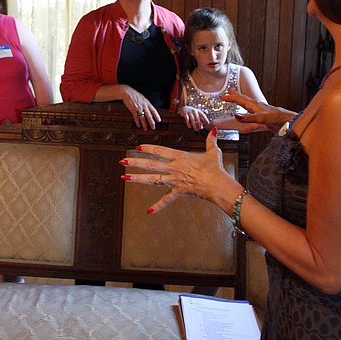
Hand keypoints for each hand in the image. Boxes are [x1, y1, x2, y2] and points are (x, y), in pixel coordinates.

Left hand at [120, 128, 234, 213]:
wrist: (218, 185)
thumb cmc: (215, 169)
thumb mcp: (213, 152)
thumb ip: (210, 140)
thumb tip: (213, 129)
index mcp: (180, 157)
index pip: (160, 151)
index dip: (148, 148)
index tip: (137, 147)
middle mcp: (174, 168)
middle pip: (151, 164)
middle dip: (135, 162)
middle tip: (122, 161)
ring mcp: (175, 180)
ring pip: (153, 179)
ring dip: (138, 178)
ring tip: (124, 177)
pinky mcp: (179, 192)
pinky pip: (167, 200)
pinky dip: (158, 206)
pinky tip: (149, 211)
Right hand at [121, 85, 160, 129]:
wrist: (127, 93)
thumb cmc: (134, 95)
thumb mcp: (142, 98)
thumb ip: (145, 103)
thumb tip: (148, 108)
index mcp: (147, 103)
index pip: (154, 110)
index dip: (157, 116)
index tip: (159, 121)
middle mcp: (144, 106)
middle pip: (149, 116)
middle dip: (152, 123)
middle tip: (153, 128)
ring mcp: (139, 108)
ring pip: (143, 118)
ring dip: (145, 125)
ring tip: (146, 129)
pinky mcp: (133, 110)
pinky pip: (136, 118)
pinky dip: (137, 122)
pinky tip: (139, 125)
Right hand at [179, 105, 209, 130]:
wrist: (183, 108)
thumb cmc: (192, 112)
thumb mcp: (196, 113)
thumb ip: (200, 118)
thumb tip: (202, 126)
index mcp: (198, 111)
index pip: (202, 115)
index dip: (205, 119)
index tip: (207, 123)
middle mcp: (194, 111)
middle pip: (198, 118)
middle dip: (199, 124)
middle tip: (200, 128)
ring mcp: (189, 112)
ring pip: (193, 119)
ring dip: (194, 125)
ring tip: (195, 129)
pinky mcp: (185, 113)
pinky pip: (187, 119)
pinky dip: (188, 123)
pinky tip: (190, 127)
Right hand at [221, 89, 294, 132]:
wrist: (287, 123)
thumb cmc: (276, 118)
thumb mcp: (260, 118)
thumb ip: (248, 118)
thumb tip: (236, 116)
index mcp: (254, 105)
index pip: (239, 99)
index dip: (230, 98)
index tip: (223, 96)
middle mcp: (256, 107)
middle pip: (243, 100)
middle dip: (236, 96)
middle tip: (229, 91)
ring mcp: (259, 114)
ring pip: (247, 109)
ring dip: (240, 106)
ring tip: (236, 103)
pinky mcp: (263, 121)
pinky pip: (252, 123)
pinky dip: (247, 126)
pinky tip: (243, 131)